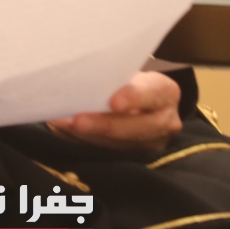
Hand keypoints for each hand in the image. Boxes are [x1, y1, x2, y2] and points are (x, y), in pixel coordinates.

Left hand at [47, 71, 181, 150]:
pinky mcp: (137, 157)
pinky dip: (84, 142)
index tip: (113, 102)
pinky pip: (110, 153)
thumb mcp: (126, 70)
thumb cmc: (127, 79)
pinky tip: (65, 132)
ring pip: (121, 145)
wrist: (138, 100)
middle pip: (138, 128)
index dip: (134, 97)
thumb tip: (78, 75)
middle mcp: (165, 122)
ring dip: (89, 136)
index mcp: (166, 93)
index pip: (153, 93)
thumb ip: (112, 75)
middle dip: (104, 125)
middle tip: (77, 121)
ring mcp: (153, 144)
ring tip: (63, 125)